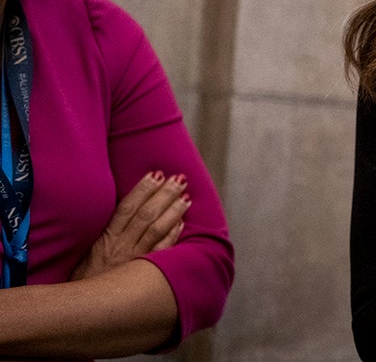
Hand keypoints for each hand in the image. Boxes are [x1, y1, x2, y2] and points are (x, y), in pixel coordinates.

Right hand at [70, 171, 190, 280]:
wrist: (81, 309)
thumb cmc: (84, 279)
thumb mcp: (87, 252)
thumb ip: (105, 234)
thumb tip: (124, 210)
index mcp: (105, 238)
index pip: (127, 207)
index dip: (142, 189)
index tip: (156, 173)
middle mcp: (120, 246)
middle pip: (146, 214)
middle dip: (164, 194)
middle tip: (179, 178)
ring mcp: (133, 259)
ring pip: (157, 229)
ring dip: (173, 211)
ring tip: (186, 196)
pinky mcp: (143, 274)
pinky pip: (162, 251)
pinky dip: (173, 235)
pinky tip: (182, 223)